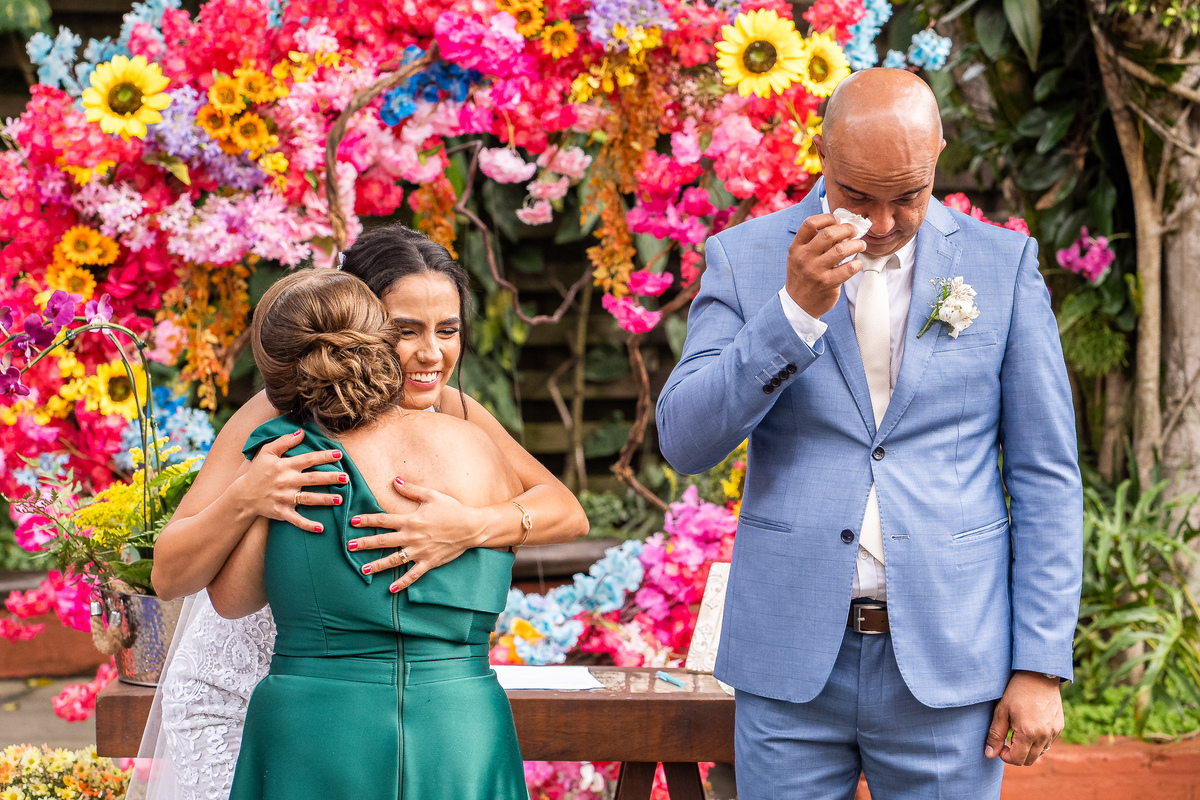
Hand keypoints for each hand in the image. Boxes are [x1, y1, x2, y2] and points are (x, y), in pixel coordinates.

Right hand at [231, 429, 346, 533]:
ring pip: (308, 499)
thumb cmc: (258, 471)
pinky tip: (321, 528)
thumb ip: (284, 441)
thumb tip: (301, 432)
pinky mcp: (282, 512)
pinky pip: (296, 520)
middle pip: (312, 479)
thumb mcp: (266, 452)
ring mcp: (284, 498)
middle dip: (330, 478)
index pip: (308, 459)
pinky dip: (308, 525)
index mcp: (284, 466)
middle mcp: (286, 482)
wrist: (243, 495)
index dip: (324, 456)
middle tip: (346, 478)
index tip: (340, 455)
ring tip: (340, 499)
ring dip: (324, 500)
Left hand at [347, 479, 484, 591]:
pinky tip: (390, 589)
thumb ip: (411, 490)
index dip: (367, 520)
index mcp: (411, 520)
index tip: (352, 522)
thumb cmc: (452, 509)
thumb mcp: (432, 495)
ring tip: (363, 570)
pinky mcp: (429, 562)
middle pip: (383, 541)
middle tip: (349, 547)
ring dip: (377, 565)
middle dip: (365, 543)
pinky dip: (402, 583)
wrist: (471, 527)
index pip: (383, 520)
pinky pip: (413, 575)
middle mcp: (412, 537)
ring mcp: (420, 552)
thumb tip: (394, 480)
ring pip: (394, 560)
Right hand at [786, 214, 866, 318]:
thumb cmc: (802, 277)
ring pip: (841, 249)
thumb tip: (840, 228)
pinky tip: (857, 263)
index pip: (810, 224)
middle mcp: (804, 257)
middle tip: (854, 231)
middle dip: (847, 229)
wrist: (798, 305)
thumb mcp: (800, 257)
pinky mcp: (827, 283)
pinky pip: (848, 269)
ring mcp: (816, 271)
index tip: (838, 220)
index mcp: (797, 248)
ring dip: (856, 244)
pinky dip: (856, 264)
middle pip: (829, 234)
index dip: (827, 218)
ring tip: (860, 245)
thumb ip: (815, 243)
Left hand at [984, 671, 1063, 765]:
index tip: (1000, 746)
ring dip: (1028, 749)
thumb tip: (989, 754)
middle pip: (1029, 760)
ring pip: (1040, 753)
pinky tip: (1029, 728)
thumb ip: (995, 734)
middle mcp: (1044, 736)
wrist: (1039, 675)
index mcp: (1028, 733)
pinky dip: (1038, 742)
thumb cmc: (1017, 691)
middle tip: (1007, 741)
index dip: (1006, 757)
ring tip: (1018, 732)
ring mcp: (1053, 732)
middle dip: (1016, 755)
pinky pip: (1048, 743)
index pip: (1018, 759)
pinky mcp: (1059, 727)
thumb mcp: (1002, 711)